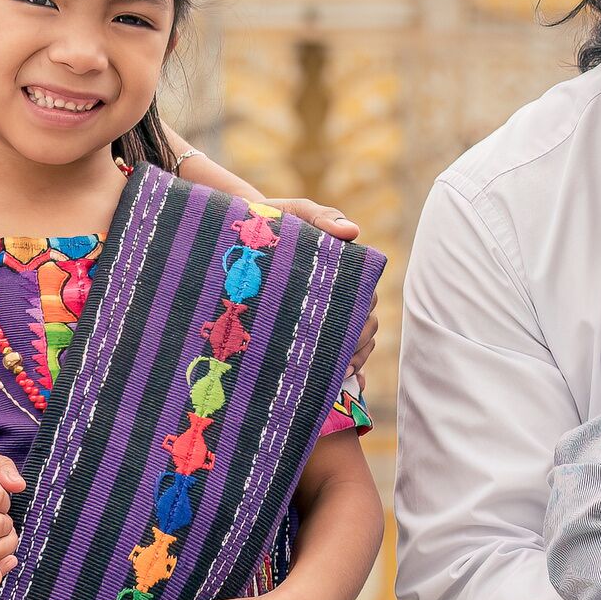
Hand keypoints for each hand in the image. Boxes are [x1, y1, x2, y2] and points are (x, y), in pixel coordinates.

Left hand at [266, 197, 380, 379]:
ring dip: (351, 360)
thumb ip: (322, 217)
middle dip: (357, 345)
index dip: (363, 319)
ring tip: (337, 375)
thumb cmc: (269, 221)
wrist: (234, 232)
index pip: (366, 299)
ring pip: (351, 343)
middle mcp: (335, 297)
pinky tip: (339, 386)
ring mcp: (317, 315)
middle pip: (362, 326)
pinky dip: (340, 373)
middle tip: (343, 361)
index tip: (353, 333)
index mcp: (342, 273)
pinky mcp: (296, 329)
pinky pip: (328, 355)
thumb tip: (353, 232)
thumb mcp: (294, 212)